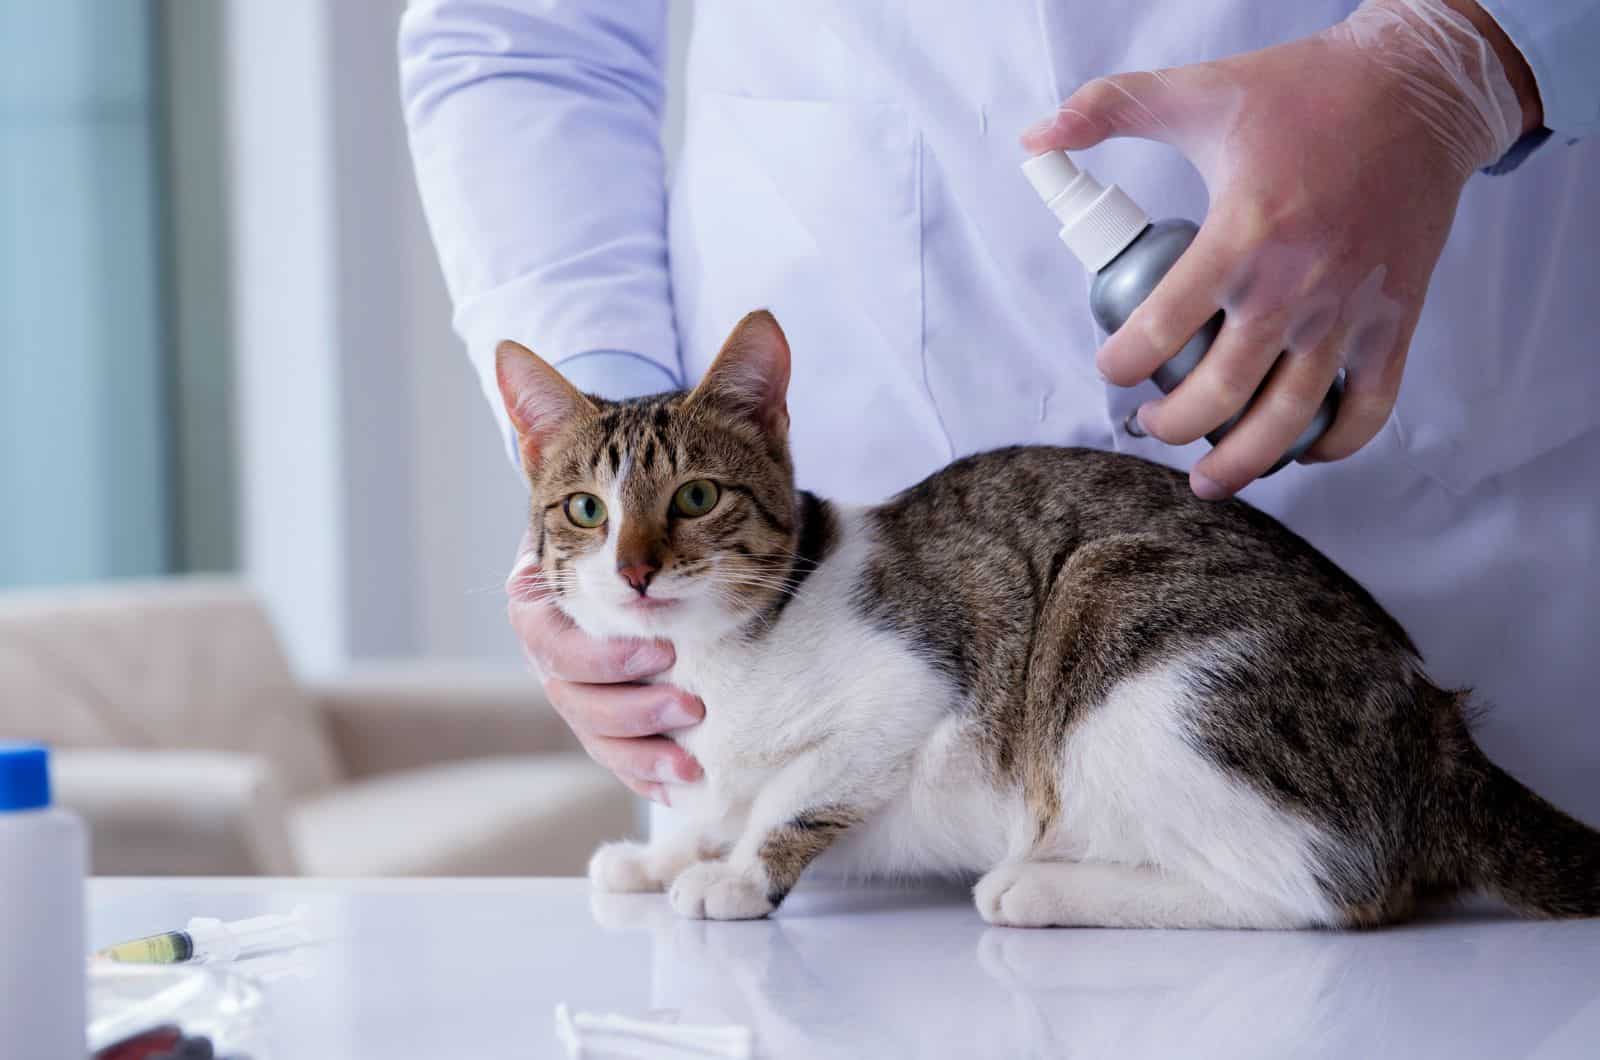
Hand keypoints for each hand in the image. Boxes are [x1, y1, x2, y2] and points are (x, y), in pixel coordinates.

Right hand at [507, 532, 702, 802]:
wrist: (623, 560)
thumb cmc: (610, 536)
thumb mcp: (593, 523)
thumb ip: (581, 522)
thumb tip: (527, 527)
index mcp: (537, 612)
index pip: (553, 645)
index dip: (604, 658)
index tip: (662, 654)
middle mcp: (548, 660)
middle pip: (575, 702)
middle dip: (635, 710)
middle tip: (691, 706)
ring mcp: (572, 697)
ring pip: (595, 739)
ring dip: (644, 755)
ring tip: (691, 763)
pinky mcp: (600, 725)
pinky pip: (616, 761)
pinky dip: (646, 778)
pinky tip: (681, 789)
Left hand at [1023, 0, 1534, 497]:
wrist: (1420, 89)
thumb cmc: (1309, 91)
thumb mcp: (1200, 91)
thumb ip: (1108, 110)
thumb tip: (1036, 136)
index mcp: (1240, 234)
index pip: (1160, 327)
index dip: (1122, 363)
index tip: (1112, 367)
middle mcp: (1294, 283)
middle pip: (1219, 393)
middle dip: (1171, 426)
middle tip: (1151, 424)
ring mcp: (1349, 309)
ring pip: (1289, 418)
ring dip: (1242, 462)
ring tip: (1209, 479)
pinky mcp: (1397, 318)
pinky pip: (1369, 405)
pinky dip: (1334, 442)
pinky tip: (1301, 452)